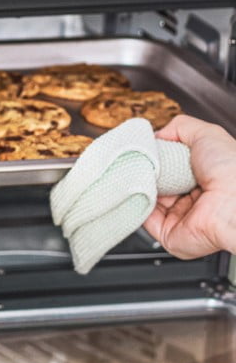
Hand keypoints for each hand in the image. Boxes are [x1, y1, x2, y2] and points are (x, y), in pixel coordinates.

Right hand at [141, 114, 235, 257]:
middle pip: (159, 184)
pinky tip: (136, 192)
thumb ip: (181, 128)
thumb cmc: (231, 171)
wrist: (233, 202)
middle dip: (147, 173)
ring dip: (140, 188)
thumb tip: (157, 134)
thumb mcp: (207, 135)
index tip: (146, 150)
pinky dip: (137, 206)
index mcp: (206, 177)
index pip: (173, 167)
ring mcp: (182, 217)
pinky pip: (145, 221)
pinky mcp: (169, 234)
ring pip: (149, 201)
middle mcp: (195, 199)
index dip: (158, 158)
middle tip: (139, 162)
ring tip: (137, 175)